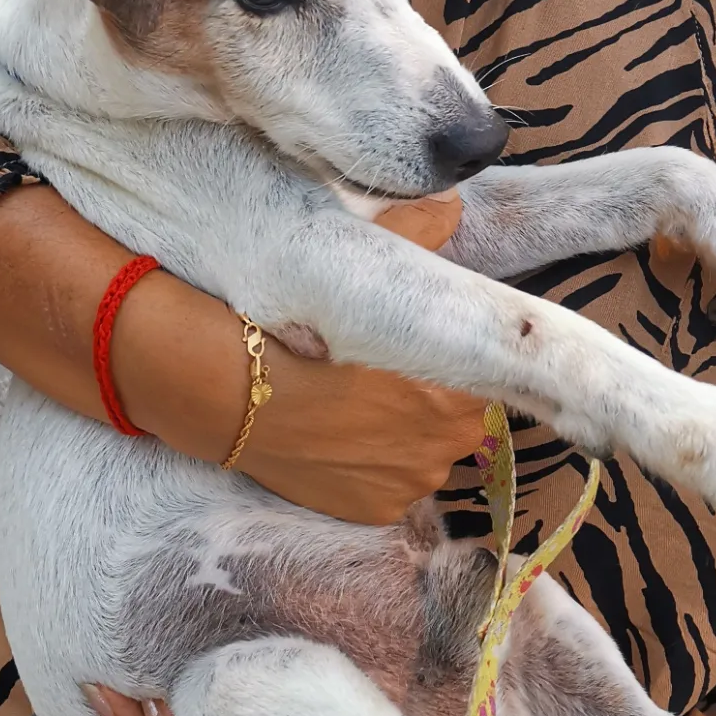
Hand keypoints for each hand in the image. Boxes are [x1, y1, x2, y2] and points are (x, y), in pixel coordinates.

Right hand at [232, 191, 488, 522]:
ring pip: (422, 456)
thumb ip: (420, 231)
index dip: (444, 363)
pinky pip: (388, 489)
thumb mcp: (362, 259)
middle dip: (425, 402)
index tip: (407, 353)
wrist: (237, 390)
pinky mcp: (377, 510)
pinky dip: (369, 472)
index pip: (479, 375)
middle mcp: (450, 441)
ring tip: (349, 413)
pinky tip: (335, 445)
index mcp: (461, 382)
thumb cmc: (302, 326)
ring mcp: (413, 482)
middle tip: (372, 380)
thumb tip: (453, 204)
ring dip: (399, 440)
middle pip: (455, 420)